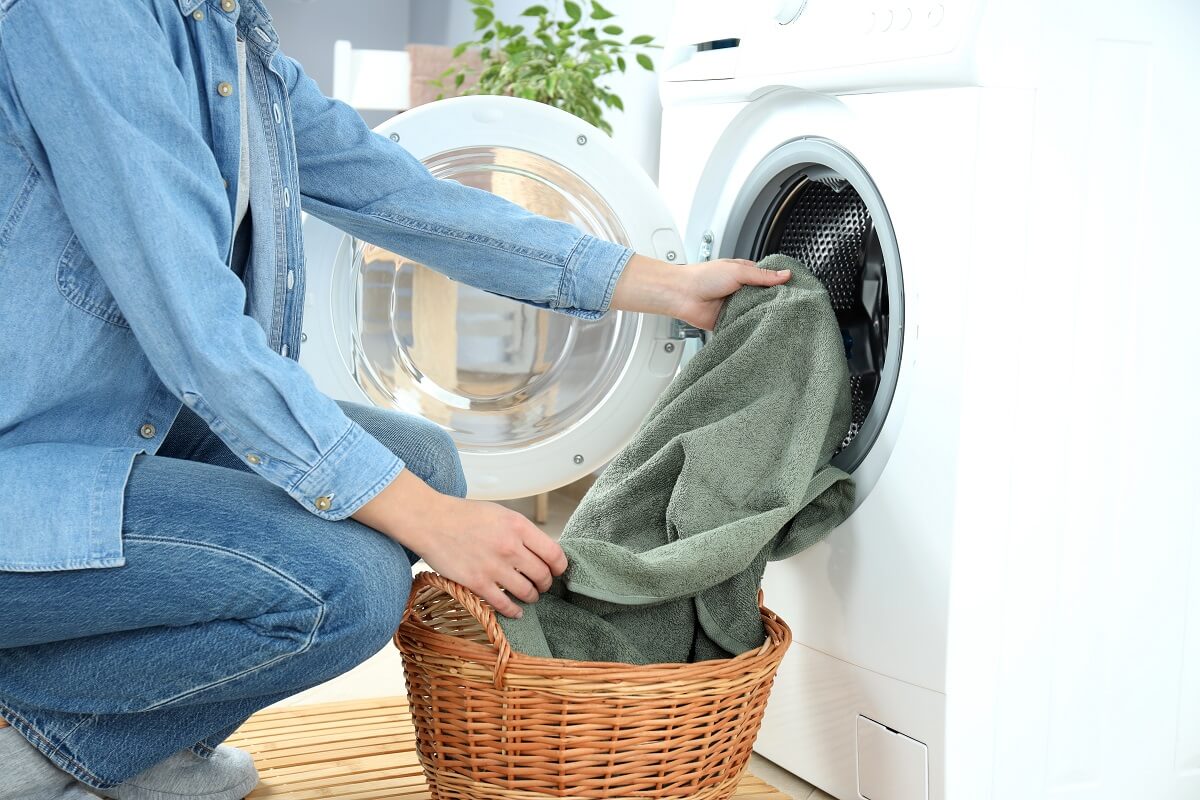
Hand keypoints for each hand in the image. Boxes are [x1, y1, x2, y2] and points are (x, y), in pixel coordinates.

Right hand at [352, 469, 566, 617]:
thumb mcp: (501, 513)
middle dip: (546, 584)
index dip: (559, 567)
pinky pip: (504, 605)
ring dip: (532, 597)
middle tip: (542, 585)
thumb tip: (541, 550)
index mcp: (519, 526)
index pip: (554, 554)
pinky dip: (514, 611)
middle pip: (543, 575)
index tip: (556, 571)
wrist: (430, 520)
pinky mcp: (477, 582)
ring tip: (529, 596)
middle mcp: (510, 546)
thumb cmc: (464, 515)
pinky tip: (516, 611)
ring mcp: (494, 566)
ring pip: (528, 592)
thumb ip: (522, 531)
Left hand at [609, 254, 790, 330]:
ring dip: (762, 316)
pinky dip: (750, 327)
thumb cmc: (703, 277)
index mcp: (744, 275)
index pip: (768, 280)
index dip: (781, 285)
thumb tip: (785, 275)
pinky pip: (743, 326)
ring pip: (755, 313)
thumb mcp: (738, 271)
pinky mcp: (729, 322)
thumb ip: (762, 276)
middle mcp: (741, 291)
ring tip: (778, 320)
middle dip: (773, 303)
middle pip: (764, 298)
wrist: (681, 294)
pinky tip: (760, 329)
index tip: (796, 291)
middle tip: (790, 308)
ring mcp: (735, 307)